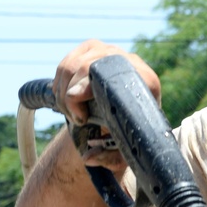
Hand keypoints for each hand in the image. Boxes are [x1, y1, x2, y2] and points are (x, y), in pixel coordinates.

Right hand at [52, 40, 161, 170]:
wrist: (128, 116)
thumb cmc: (130, 134)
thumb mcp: (124, 152)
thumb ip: (109, 157)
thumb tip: (88, 157)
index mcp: (146, 82)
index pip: (113, 75)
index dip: (89, 86)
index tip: (78, 109)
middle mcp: (130, 61)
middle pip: (89, 66)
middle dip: (71, 94)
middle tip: (75, 119)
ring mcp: (110, 52)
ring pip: (74, 63)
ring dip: (63, 91)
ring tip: (70, 114)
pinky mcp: (93, 49)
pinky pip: (67, 62)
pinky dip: (59, 83)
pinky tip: (63, 100)